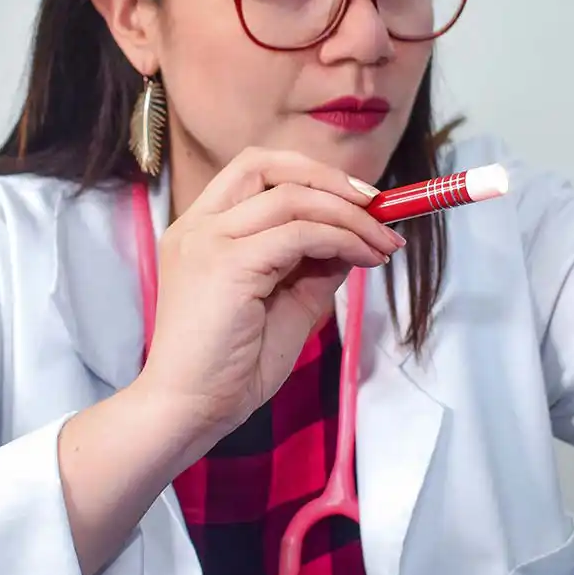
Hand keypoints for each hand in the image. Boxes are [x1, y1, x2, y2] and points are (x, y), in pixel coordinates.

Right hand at [137, 148, 403, 437]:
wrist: (190, 411)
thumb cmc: (231, 368)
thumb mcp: (286, 304)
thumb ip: (313, 266)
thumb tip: (354, 239)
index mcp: (202, 231)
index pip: (256, 173)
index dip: (312, 177)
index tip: (359, 201)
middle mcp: (198, 226)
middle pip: (266, 163)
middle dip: (329, 177)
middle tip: (376, 205)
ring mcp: (207, 240)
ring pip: (291, 197)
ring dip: (349, 215)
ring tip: (383, 242)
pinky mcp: (226, 264)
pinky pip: (299, 233)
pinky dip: (341, 239)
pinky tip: (364, 258)